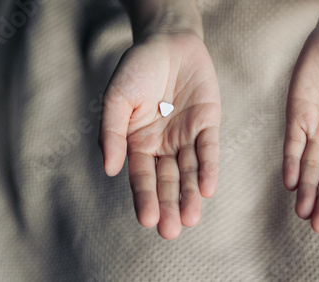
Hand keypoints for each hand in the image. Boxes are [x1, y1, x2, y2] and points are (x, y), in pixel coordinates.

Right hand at [99, 33, 220, 239]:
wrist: (168, 41)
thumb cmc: (137, 69)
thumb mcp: (117, 98)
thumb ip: (112, 132)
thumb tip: (110, 169)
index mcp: (138, 143)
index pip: (141, 177)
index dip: (144, 198)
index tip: (147, 219)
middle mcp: (162, 145)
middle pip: (167, 181)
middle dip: (169, 205)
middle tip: (170, 230)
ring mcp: (186, 137)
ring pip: (189, 172)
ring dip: (190, 195)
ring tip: (190, 218)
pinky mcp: (207, 124)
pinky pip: (208, 150)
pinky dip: (208, 169)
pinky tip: (207, 189)